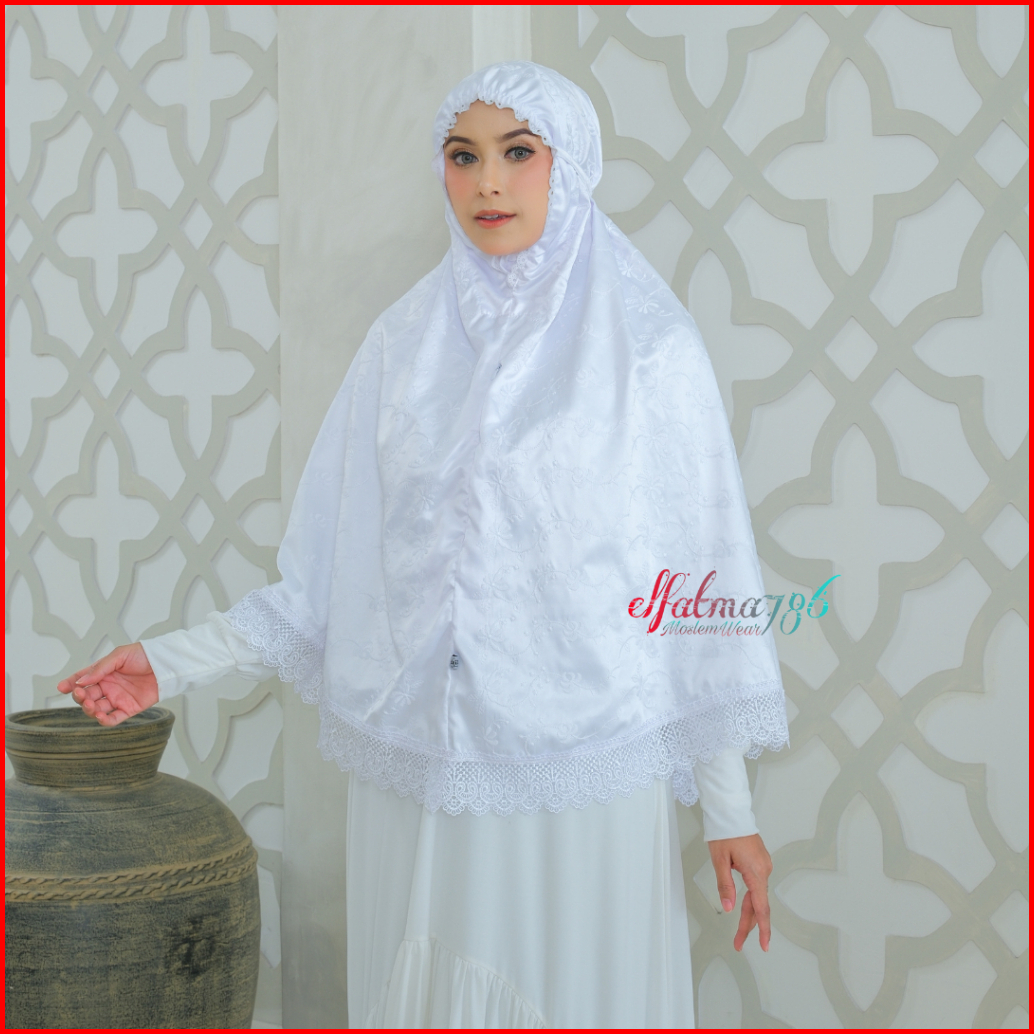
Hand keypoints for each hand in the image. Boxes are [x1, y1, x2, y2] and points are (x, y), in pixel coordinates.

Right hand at [57, 643, 158, 725]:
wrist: (166, 663)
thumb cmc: (144, 655)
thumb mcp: (120, 656)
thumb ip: (101, 668)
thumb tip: (81, 681)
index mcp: (103, 673)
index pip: (82, 679)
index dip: (71, 684)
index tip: (61, 687)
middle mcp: (108, 687)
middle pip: (87, 696)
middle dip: (80, 697)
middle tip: (81, 695)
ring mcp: (117, 698)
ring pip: (97, 709)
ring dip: (90, 710)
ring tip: (91, 706)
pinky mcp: (129, 708)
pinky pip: (113, 718)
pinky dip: (105, 720)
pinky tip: (100, 717)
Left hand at [708, 833, 772, 950]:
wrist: (731, 811)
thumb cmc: (725, 832)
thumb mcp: (719, 860)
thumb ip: (725, 885)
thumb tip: (728, 908)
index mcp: (756, 872)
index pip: (761, 907)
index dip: (762, 928)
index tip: (764, 945)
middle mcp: (764, 870)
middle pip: (759, 905)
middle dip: (748, 925)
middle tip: (738, 943)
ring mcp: (764, 865)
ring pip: (758, 896)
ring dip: (749, 913)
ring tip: (739, 931)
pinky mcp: (760, 862)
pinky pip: (757, 885)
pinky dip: (752, 899)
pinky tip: (745, 907)